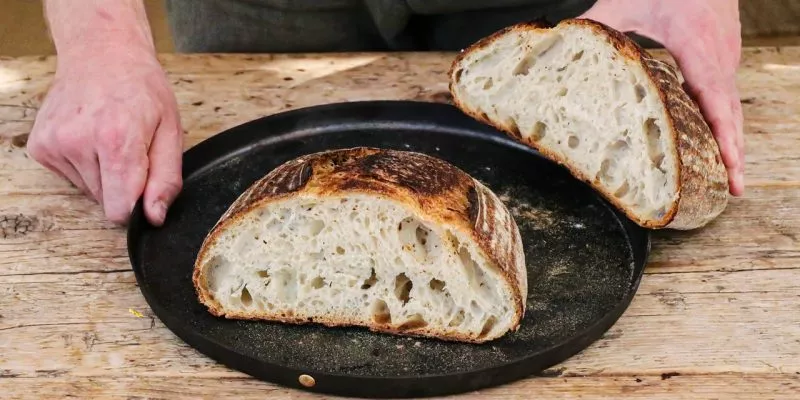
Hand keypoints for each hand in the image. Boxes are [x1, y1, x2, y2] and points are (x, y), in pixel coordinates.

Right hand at [27, 44, 182, 225]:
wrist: (102, 53)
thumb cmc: (141, 88)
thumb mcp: (171, 130)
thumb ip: (166, 179)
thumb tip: (154, 217)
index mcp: (116, 140)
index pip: (119, 210)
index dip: (136, 207)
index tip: (144, 187)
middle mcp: (78, 142)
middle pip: (105, 201)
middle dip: (123, 185)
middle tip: (130, 149)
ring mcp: (54, 143)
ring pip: (88, 190)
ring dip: (103, 174)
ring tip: (110, 138)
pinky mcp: (40, 146)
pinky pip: (70, 177)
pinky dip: (84, 165)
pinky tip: (90, 137)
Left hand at [581, 0, 744, 195]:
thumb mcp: (625, 1)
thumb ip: (597, 25)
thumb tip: (562, 45)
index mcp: (695, 44)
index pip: (715, 97)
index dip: (723, 134)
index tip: (729, 164)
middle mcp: (718, 53)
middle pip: (731, 111)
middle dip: (735, 151)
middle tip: (733, 189)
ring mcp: (726, 54)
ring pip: (732, 104)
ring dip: (733, 140)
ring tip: (729, 177)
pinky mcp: (724, 53)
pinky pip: (727, 93)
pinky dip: (728, 121)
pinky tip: (718, 142)